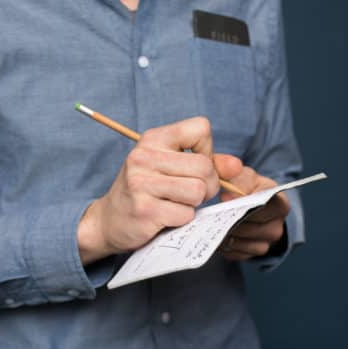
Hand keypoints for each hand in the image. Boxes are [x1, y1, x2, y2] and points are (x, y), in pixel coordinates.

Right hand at [77, 117, 242, 264]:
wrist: (110, 220)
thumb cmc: (146, 190)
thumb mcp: (172, 167)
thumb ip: (208, 162)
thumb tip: (237, 166)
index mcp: (153, 138)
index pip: (201, 128)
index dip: (207, 150)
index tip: (192, 165)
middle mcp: (144, 156)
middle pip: (205, 166)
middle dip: (208, 185)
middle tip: (191, 193)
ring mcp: (142, 183)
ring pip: (198, 191)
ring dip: (194, 204)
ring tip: (176, 203)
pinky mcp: (145, 210)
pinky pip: (186, 214)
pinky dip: (182, 220)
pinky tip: (165, 217)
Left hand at [219, 167, 290, 260]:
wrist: (250, 204)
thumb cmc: (248, 188)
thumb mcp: (244, 176)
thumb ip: (235, 177)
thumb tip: (229, 196)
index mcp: (280, 205)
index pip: (262, 209)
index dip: (241, 205)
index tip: (224, 198)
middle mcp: (276, 228)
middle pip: (250, 228)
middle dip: (229, 221)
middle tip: (211, 213)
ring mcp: (265, 244)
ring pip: (240, 243)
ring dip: (223, 234)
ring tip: (210, 223)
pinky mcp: (250, 255)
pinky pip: (234, 253)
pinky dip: (222, 245)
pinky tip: (214, 233)